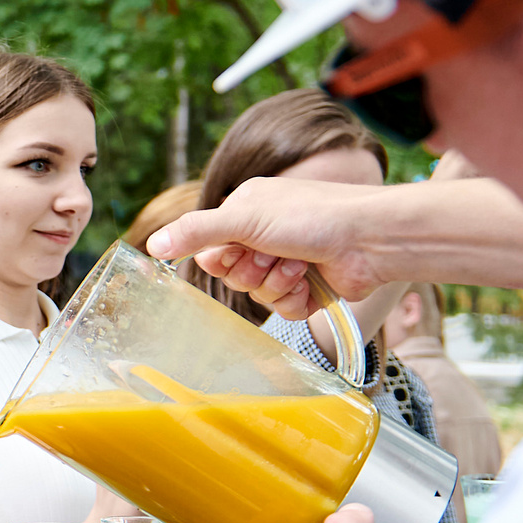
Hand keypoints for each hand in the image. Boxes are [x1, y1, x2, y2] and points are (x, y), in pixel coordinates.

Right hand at [145, 177, 392, 323]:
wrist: (370, 239)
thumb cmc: (312, 216)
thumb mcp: (245, 217)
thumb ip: (196, 231)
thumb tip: (152, 246)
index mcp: (246, 212)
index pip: (210, 249)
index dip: (222, 258)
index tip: (239, 249)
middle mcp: (264, 236)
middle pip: (233, 275)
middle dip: (254, 270)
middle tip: (275, 254)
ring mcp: (287, 263)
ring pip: (257, 294)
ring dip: (277, 282)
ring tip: (301, 264)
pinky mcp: (307, 288)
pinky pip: (282, 309)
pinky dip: (295, 299)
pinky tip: (311, 281)